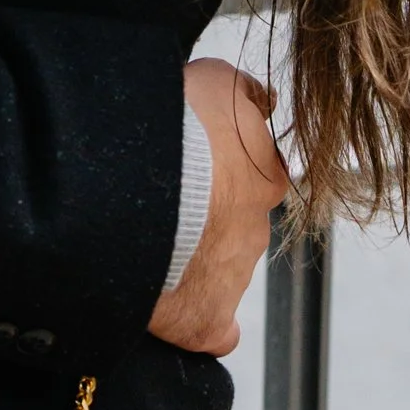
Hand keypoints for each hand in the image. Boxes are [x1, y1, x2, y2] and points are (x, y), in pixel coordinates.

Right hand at [146, 60, 288, 356]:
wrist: (145, 178)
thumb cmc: (179, 122)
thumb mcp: (217, 79)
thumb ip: (243, 93)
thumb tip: (265, 99)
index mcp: (264, 175)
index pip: (255, 175)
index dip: (220, 169)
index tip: (190, 163)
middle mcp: (258, 227)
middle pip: (236, 226)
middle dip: (206, 218)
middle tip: (161, 202)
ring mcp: (234, 275)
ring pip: (219, 271)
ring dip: (190, 261)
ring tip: (144, 242)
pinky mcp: (205, 318)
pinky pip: (212, 330)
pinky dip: (199, 324)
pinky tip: (174, 313)